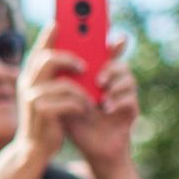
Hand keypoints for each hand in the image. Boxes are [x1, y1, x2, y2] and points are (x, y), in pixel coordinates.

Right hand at [14, 23, 92, 164]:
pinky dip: (79, 105)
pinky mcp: (41, 113)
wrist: (35, 149)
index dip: (48, 34)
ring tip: (90, 97)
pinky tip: (84, 110)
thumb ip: (63, 76)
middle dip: (69, 58)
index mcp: (32, 76)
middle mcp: (28, 83)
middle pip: (47, 59)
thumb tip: (83, 59)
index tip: (59, 21)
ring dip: (80, 90)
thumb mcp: (54, 95)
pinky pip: (67, 102)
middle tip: (85, 66)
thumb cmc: (49, 118)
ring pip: (61, 83)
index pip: (39, 49)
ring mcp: (32, 98)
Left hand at [64, 33, 140, 170]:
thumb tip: (48, 52)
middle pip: (118, 60)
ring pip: (127, 77)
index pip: (105, 50)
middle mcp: (114, 81)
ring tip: (101, 89)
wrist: (90, 148)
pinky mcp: (130, 110)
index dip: (109, 39)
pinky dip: (118, 101)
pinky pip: (130, 99)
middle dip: (111, 60)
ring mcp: (124, 94)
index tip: (106, 30)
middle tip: (97, 70)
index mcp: (98, 73)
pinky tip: (107, 107)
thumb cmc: (75, 119)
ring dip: (114, 82)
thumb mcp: (65, 96)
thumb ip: (61, 76)